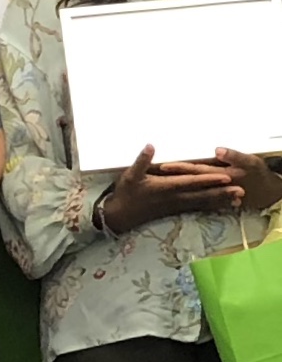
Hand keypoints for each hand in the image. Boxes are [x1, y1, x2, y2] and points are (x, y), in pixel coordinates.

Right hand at [103, 145, 243, 234]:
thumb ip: (142, 160)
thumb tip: (151, 146)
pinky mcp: (174, 210)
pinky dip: (210, 207)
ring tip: (237, 200)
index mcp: (165, 187)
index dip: (208, 179)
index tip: (224, 177)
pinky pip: (196, 209)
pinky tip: (219, 207)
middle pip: (202, 195)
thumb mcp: (130, 175)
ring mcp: (175, 205)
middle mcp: (174, 198)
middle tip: (241, 190)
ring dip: (220, 201)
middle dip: (221, 192)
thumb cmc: (125, 193)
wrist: (120, 216)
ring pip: (202, 203)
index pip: (190, 182)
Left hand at [159, 148, 281, 210]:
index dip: (178, 168)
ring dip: (175, 187)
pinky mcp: (214, 199)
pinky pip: (196, 199)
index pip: (194, 171)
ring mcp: (212, 194)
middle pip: (187, 181)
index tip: (163, 165)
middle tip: (153, 173)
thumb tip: (218, 150)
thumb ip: (234, 156)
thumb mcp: (251, 162)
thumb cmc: (261, 175)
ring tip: (157, 185)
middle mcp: (212, 186)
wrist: (271, 195)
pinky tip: (171, 195)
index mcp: (220, 176)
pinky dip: (183, 196)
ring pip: (189, 191)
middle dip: (171, 178)